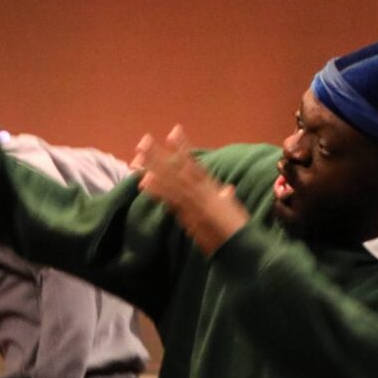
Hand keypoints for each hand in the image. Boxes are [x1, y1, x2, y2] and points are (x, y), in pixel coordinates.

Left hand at [130, 126, 248, 253]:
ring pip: (170, 180)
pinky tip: (144, 182)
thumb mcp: (233, 209)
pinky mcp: (189, 215)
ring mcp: (194, 202)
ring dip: (153, 168)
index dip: (183, 147)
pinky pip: (171, 200)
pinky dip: (158, 190)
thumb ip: (226, 198)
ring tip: (137, 157)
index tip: (174, 131)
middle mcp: (201, 190)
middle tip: (143, 141)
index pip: (194, 163)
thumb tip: (226, 190)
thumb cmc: (240, 228)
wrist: (241, 245)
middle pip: (176, 168)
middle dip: (160, 155)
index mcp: (211, 187)